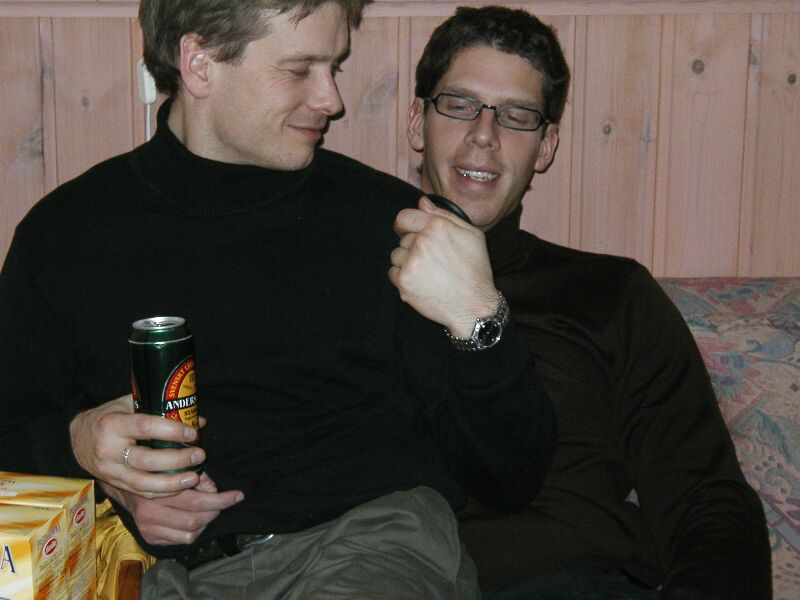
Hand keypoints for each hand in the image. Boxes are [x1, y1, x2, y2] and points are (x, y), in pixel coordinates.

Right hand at [70, 395, 204, 498]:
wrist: (77, 438)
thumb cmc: (109, 416)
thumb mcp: (129, 404)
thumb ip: (160, 409)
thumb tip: (198, 419)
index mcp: (112, 424)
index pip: (145, 427)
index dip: (171, 431)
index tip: (192, 433)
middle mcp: (108, 449)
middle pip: (146, 460)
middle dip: (177, 460)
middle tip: (199, 455)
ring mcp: (108, 470)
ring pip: (143, 482)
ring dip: (172, 482)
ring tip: (194, 477)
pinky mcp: (112, 483)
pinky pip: (139, 492)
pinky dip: (162, 492)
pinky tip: (180, 487)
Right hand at [101, 474, 243, 545]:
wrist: (125, 485)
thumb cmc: (155, 470)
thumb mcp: (174, 464)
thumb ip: (196, 474)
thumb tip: (213, 487)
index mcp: (157, 491)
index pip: (197, 501)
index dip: (222, 499)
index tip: (237, 495)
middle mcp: (150, 513)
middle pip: (196, 519)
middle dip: (217, 510)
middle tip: (226, 501)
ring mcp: (149, 528)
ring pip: (191, 533)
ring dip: (207, 521)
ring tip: (212, 509)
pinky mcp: (150, 538)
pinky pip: (183, 540)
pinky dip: (196, 531)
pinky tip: (198, 519)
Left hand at [389, 196, 498, 336]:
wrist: (474, 307)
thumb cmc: (475, 270)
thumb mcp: (471, 234)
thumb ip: (444, 214)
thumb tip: (422, 202)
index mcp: (437, 226)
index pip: (404, 217)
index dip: (406, 225)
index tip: (408, 231)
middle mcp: (422, 242)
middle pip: (403, 238)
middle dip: (413, 246)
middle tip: (432, 260)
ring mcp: (411, 263)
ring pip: (397, 255)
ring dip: (407, 262)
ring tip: (428, 272)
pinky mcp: (404, 282)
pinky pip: (393, 273)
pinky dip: (403, 277)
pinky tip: (422, 282)